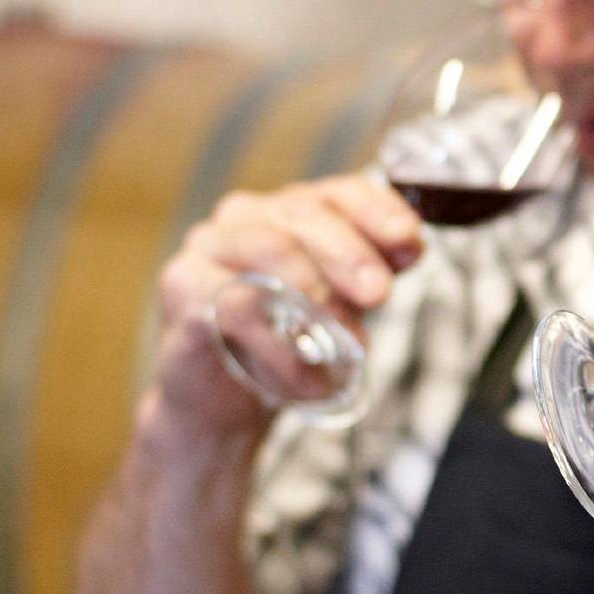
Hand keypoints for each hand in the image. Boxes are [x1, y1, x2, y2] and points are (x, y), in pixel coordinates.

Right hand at [151, 176, 423, 433]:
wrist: (221, 401)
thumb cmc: (282, 343)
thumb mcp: (340, 306)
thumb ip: (372, 272)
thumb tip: (411, 246)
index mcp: (289, 211)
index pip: (338, 192)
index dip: (377, 211)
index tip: (410, 242)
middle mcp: (245, 216)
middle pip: (303, 215)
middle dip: (349, 253)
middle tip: (378, 294)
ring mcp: (207, 247)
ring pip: (269, 249)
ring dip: (317, 300)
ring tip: (346, 344)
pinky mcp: (183, 289)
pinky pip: (237, 306)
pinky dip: (279, 346)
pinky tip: (306, 377)